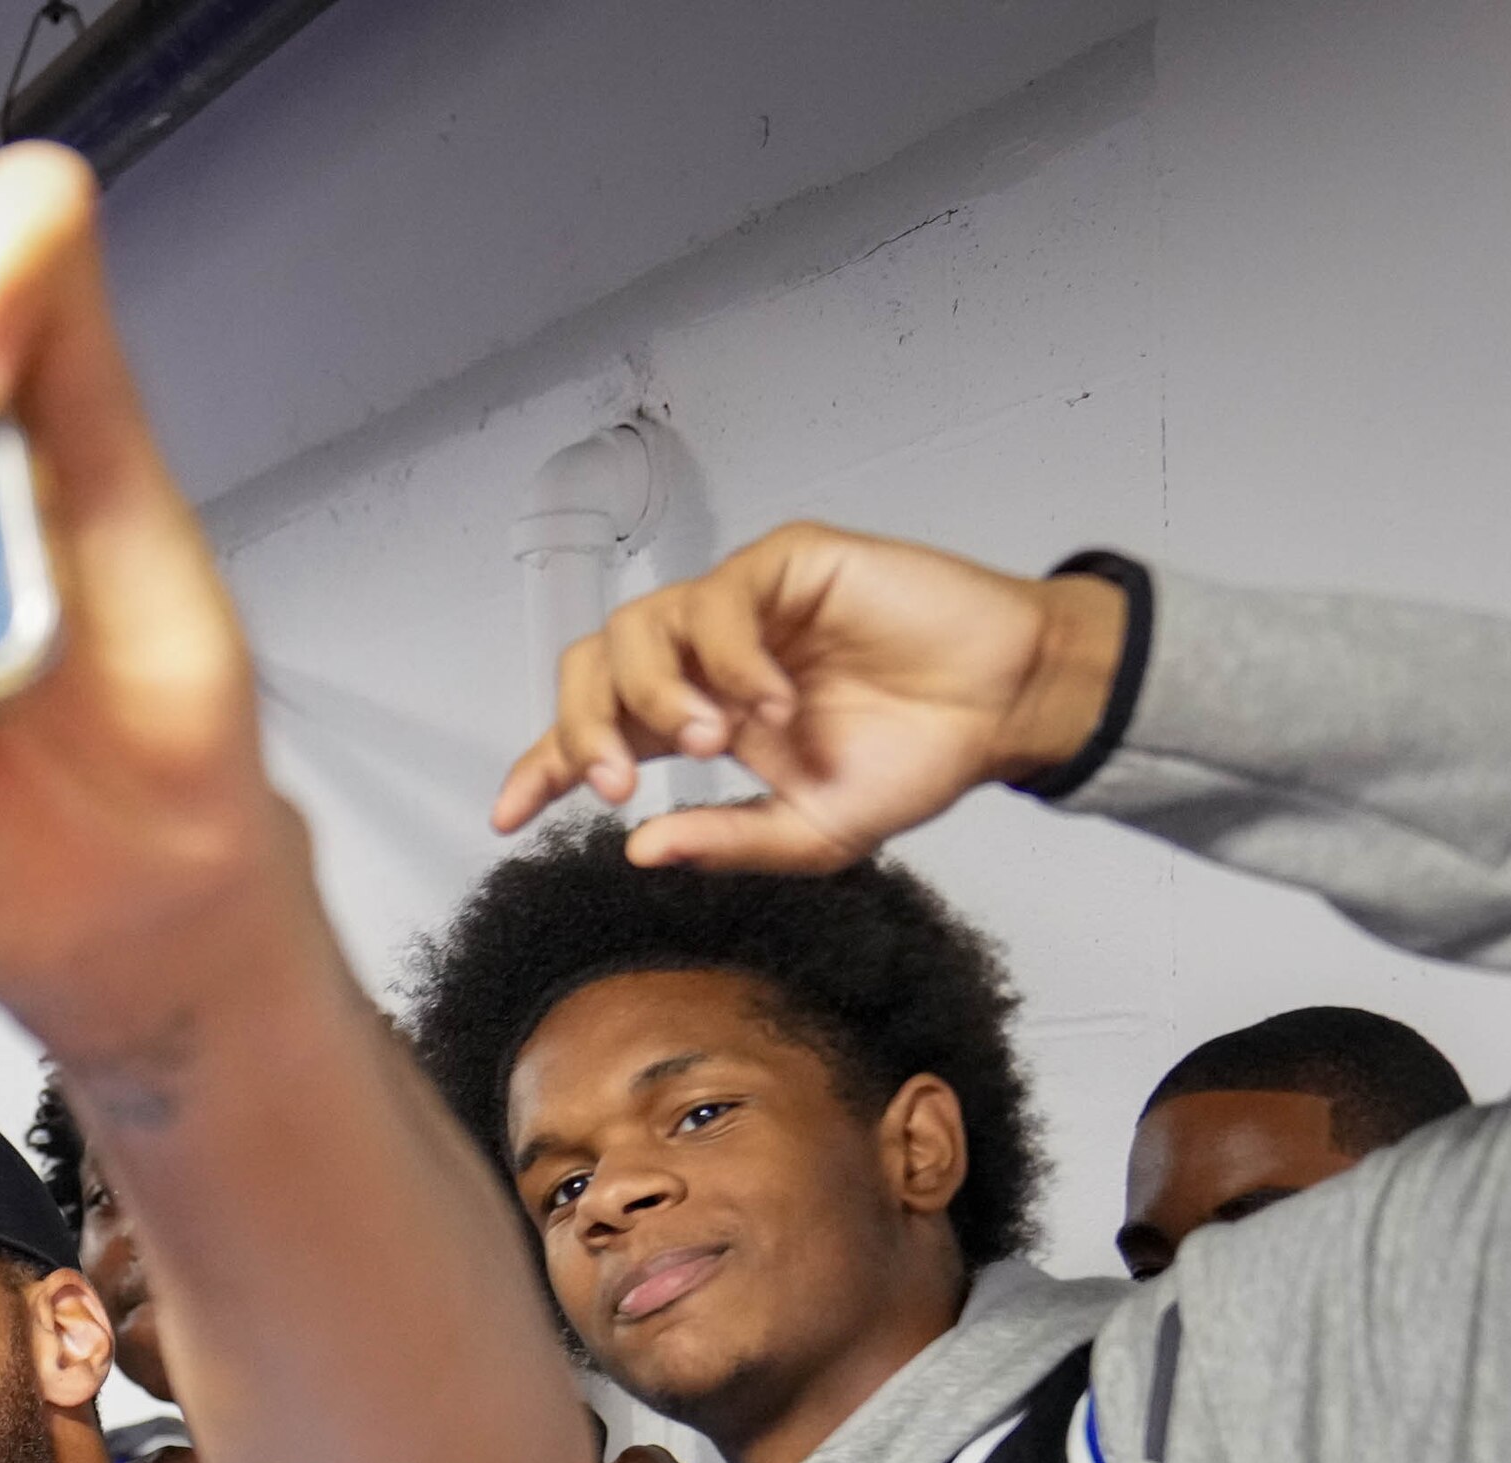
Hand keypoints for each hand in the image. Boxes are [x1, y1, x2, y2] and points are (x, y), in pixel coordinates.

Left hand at [487, 520, 1133, 867]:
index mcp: (697, 720)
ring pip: (640, 627)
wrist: (1002, 707)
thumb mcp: (812, 832)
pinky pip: (720, 597)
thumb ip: (725, 841)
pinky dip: (729, 656)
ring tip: (713, 743)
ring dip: (657, 694)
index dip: (544, 767)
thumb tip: (638, 851)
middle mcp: (706, 658)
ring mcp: (743, 606)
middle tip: (618, 784)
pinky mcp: (786, 563)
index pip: (595, 735)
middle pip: (592, 668)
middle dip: (583, 730)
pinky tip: (772, 701)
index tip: (508, 816)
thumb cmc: (916, 760)